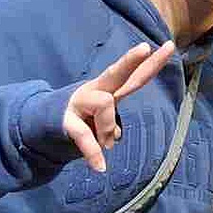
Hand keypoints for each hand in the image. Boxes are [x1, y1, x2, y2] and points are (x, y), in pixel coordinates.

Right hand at [62, 39, 174, 171]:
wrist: (42, 126)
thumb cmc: (80, 121)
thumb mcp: (100, 122)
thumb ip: (111, 124)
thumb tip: (114, 136)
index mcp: (108, 91)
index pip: (134, 76)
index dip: (152, 63)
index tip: (170, 45)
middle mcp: (95, 90)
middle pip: (115, 72)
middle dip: (130, 60)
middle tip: (144, 48)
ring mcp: (79, 103)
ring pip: (105, 104)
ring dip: (107, 129)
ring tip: (103, 144)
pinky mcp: (66, 120)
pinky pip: (84, 135)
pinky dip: (93, 152)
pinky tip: (100, 167)